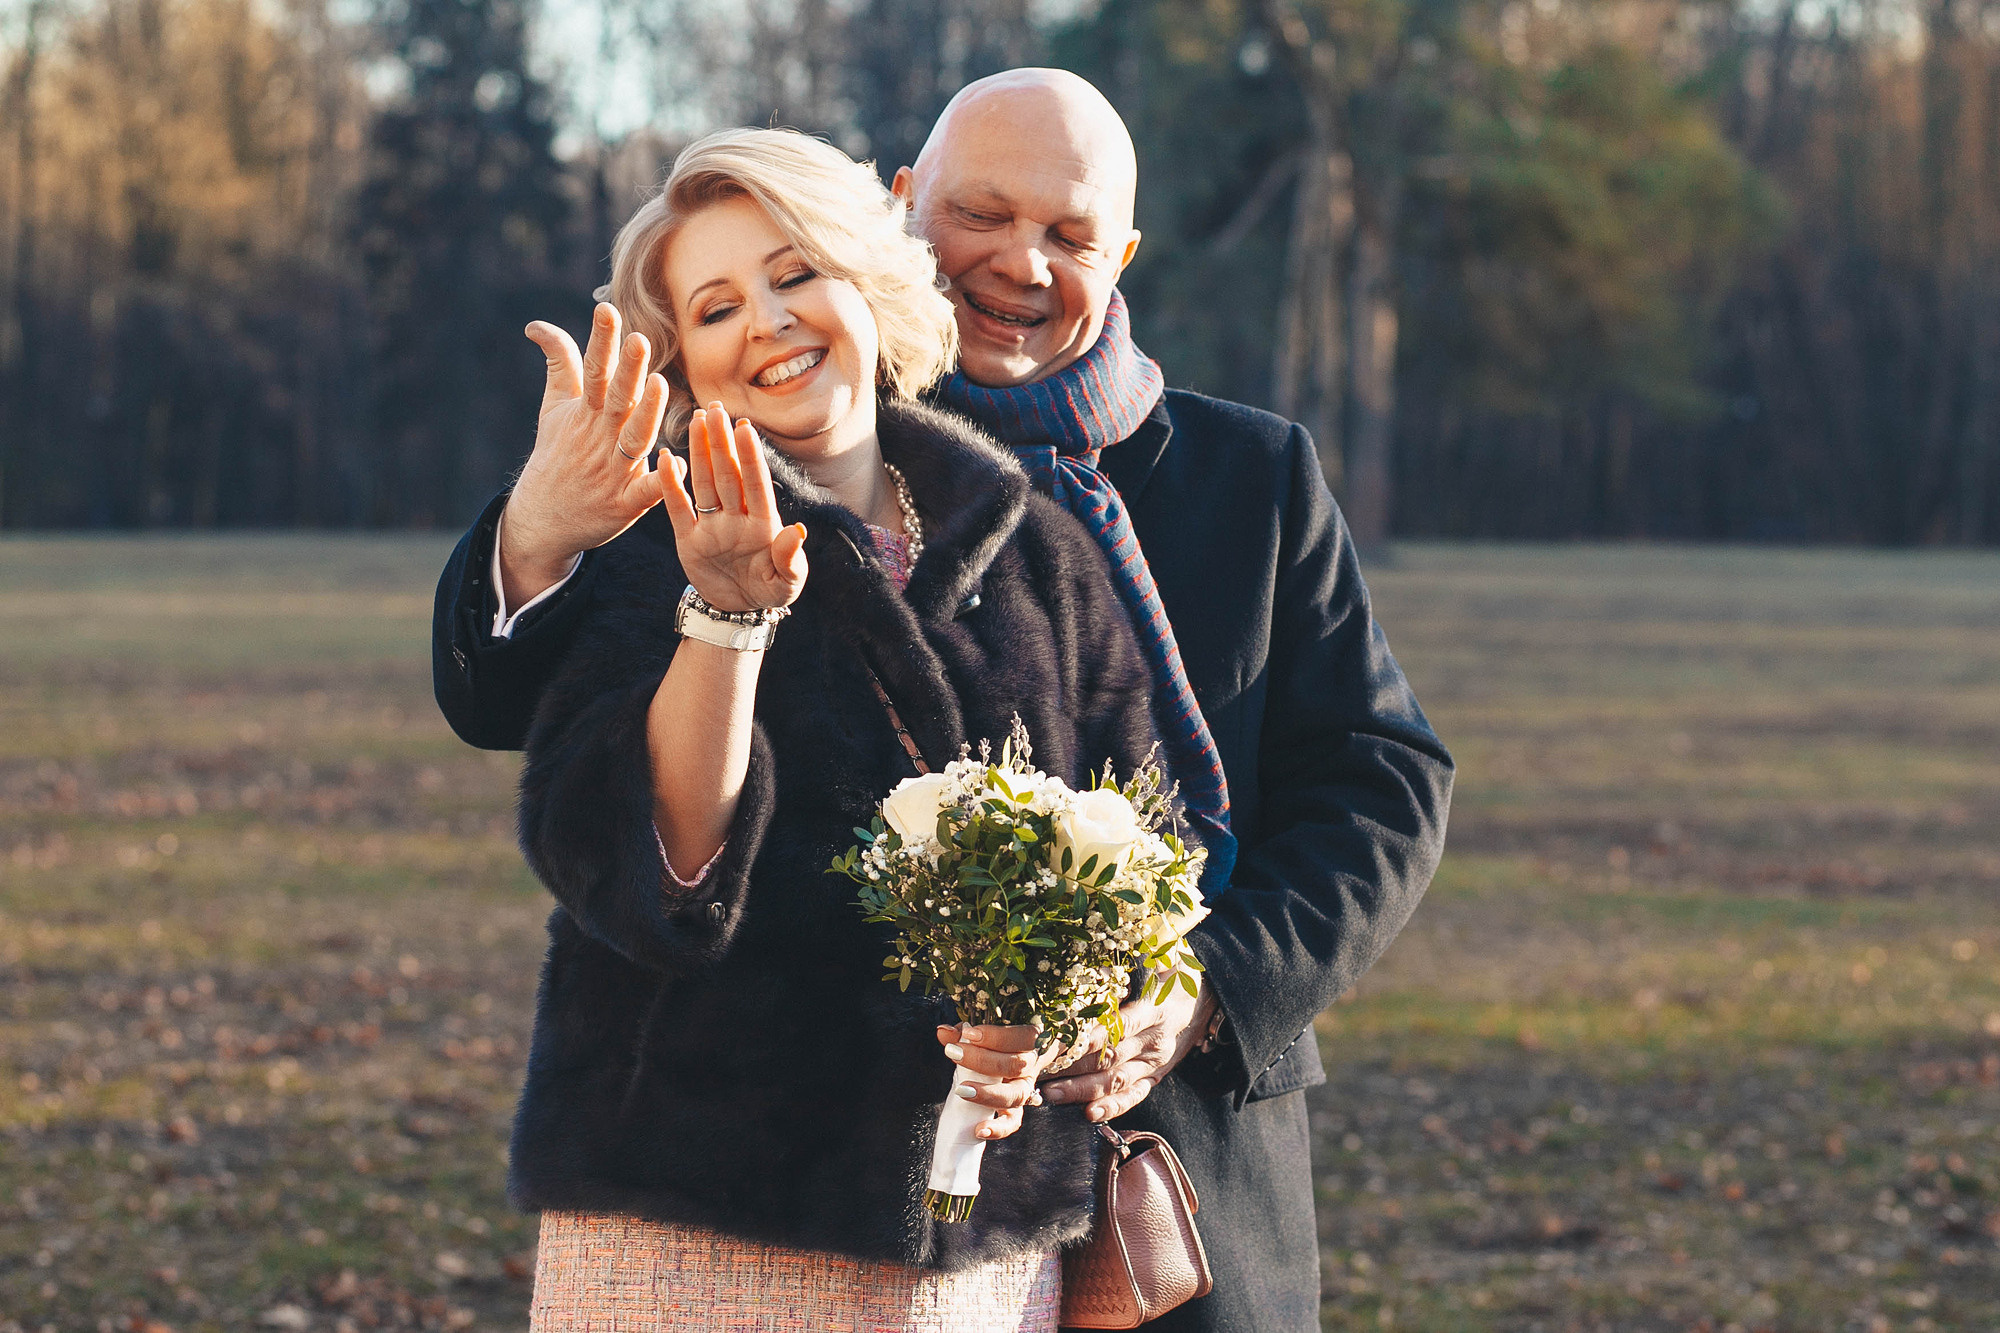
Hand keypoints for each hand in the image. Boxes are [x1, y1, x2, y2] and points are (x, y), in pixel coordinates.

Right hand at [502, 304, 671, 604]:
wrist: (542, 520)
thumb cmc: (557, 457)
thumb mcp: (555, 410)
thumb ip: (559, 364)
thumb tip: (537, 324)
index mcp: (585, 413)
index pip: (594, 372)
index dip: (601, 342)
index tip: (607, 310)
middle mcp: (599, 438)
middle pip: (616, 400)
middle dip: (627, 370)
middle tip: (639, 340)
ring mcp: (612, 471)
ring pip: (634, 438)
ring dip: (647, 412)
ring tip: (660, 384)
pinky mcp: (624, 505)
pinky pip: (645, 492)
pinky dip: (659, 481)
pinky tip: (677, 464)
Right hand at [660, 403, 806, 613]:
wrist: (739, 612)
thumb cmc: (770, 593)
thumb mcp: (787, 584)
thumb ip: (790, 558)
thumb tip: (797, 530)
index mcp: (763, 525)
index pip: (756, 485)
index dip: (751, 457)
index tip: (745, 428)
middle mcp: (737, 518)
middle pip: (728, 475)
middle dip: (722, 443)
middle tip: (715, 409)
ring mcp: (712, 526)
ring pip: (704, 483)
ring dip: (700, 452)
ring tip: (696, 420)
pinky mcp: (689, 539)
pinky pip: (677, 508)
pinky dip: (669, 486)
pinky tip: (665, 459)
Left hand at [935, 1022, 1062, 1141]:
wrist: (1014, 1062)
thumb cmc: (997, 1046)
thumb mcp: (984, 1035)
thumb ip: (963, 1033)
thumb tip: (943, 1032)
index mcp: (1029, 1042)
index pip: (1022, 1037)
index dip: (996, 1037)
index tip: (969, 1034)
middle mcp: (1030, 1066)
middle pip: (1016, 1064)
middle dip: (983, 1060)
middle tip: (955, 1054)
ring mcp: (1024, 1090)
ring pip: (1015, 1095)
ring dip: (988, 1094)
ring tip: (962, 1091)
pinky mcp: (1015, 1110)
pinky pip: (1012, 1122)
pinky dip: (998, 1129)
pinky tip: (979, 1130)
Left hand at [1038, 978, 1214, 1122]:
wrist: (1207, 997)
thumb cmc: (1173, 973)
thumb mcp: (1157, 959)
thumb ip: (1126, 966)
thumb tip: (1091, 969)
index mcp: (1156, 1010)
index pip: (1119, 1026)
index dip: (1090, 1037)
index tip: (1059, 1042)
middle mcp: (1156, 1040)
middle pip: (1112, 1058)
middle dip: (1074, 1068)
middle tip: (1041, 1073)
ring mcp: (1156, 1062)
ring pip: (1117, 1081)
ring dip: (1083, 1090)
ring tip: (1052, 1095)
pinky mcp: (1156, 1076)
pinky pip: (1135, 1096)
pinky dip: (1113, 1107)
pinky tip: (1090, 1114)